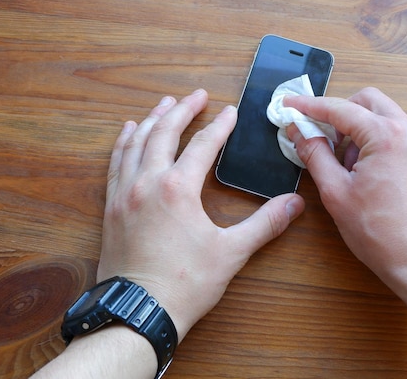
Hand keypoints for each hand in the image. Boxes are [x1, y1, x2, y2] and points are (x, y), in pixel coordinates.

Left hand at [98, 89, 304, 340]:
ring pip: (137, 143)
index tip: (230, 112)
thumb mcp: (231, 253)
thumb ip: (264, 224)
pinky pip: (115, 163)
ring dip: (152, 119)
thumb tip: (294, 203)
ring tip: (163, 104)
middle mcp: (147, 183)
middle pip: (164, 133)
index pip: (202, 146)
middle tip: (196, 95)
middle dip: (182, 110)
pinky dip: (124, 143)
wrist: (137, 312)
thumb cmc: (184, 284)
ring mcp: (124, 193)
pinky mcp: (111, 207)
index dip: (219, 126)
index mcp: (178, 189)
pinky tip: (129, 133)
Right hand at [284, 87, 406, 287]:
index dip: (310, 106)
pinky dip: (380, 143)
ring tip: (349, 169)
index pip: (340, 109)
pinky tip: (370, 175)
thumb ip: (314, 154)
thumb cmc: (381, 233)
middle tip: (322, 138)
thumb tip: (298, 132)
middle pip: (368, 102)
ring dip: (361, 132)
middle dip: (341, 114)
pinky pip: (401, 136)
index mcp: (386, 136)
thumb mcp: (335, 192)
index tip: (291, 105)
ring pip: (386, 118)